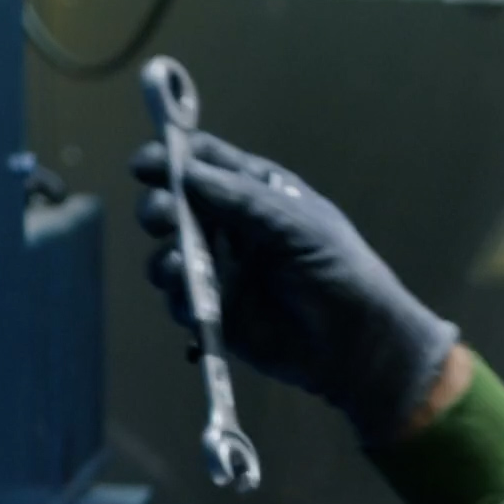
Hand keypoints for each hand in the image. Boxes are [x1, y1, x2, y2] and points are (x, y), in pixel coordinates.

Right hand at [131, 131, 459, 444]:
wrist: (355, 345)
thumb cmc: (339, 271)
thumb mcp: (298, 224)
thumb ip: (242, 198)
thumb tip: (187, 171)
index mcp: (257, 193)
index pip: (207, 162)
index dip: (174, 157)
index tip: (147, 164)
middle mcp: (232, 226)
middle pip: (176, 203)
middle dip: (160, 205)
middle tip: (161, 214)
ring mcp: (221, 268)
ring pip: (169, 250)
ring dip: (163, 252)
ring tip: (176, 260)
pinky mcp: (214, 311)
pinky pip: (179, 297)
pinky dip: (176, 293)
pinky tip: (188, 293)